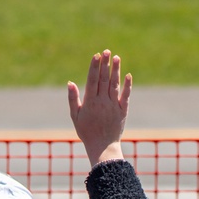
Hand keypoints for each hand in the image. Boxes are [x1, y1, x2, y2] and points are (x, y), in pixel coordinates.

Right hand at [67, 50, 131, 167]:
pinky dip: (127, 85)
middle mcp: (103, 102)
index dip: (94, 67)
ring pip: (114, 84)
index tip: (96, 55)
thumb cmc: (86, 131)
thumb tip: (70, 82)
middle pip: (104, 79)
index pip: (92, 80)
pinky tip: (128, 75)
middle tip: (106, 51)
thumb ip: (72, 98)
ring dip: (116, 70)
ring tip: (116, 57)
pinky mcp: (123, 111)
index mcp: (90, 102)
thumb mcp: (75, 115)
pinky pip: (126, 96)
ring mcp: (114, 106)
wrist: (103, 147)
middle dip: (105, 64)